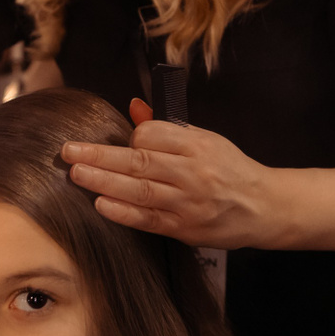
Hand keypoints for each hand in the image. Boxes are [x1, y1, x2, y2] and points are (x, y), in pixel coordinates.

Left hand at [61, 98, 286, 249]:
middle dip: (100, 156)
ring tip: (76, 174)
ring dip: (103, 181)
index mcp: (198, 146)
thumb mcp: (206, 140)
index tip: (124, 141)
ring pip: (139, 190)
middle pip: (139, 161)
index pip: (154, 135)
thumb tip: (135, 107)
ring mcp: (187, 203)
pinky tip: (100, 204)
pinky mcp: (184, 228)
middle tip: (68, 151)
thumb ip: (169, 127)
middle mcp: (192, 173)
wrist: (265, 207)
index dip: (132, 137)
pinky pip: (147, 219)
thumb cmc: (231, 170)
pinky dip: (122, 212)